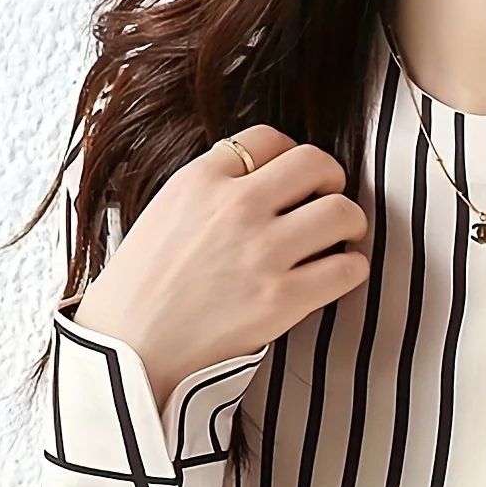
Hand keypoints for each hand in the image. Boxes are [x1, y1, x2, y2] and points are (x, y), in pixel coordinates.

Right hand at [72, 124, 370, 407]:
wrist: (132, 346)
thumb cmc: (142, 287)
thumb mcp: (163, 212)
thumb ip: (209, 190)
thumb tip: (254, 180)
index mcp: (202, 179)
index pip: (270, 139)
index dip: (291, 156)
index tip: (296, 180)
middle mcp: (237, 206)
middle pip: (316, 164)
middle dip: (332, 180)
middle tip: (329, 200)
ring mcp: (264, 251)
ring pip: (341, 212)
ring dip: (350, 223)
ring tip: (342, 238)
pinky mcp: (283, 298)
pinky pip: (346, 269)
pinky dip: (353, 269)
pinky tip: (340, 274)